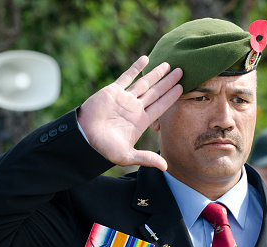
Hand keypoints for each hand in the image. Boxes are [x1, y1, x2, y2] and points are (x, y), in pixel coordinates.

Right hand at [78, 55, 182, 170]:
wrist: (84, 138)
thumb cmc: (104, 149)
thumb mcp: (127, 156)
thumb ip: (146, 158)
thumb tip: (166, 167)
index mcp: (140, 121)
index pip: (160, 106)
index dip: (171, 97)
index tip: (183, 88)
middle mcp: (135, 108)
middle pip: (156, 92)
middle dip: (168, 82)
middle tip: (182, 70)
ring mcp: (124, 99)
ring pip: (144, 83)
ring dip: (156, 73)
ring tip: (168, 64)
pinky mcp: (113, 91)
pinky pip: (126, 77)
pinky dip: (136, 68)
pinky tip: (146, 59)